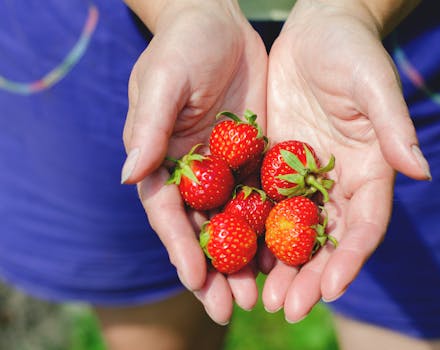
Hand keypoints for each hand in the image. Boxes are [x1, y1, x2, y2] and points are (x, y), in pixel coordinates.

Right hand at [121, 0, 267, 323]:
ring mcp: (226, 169)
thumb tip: (129, 176)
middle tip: (231, 308)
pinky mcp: (255, 159)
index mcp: (163, 160)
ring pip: (235, 224)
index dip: (181, 245)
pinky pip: (263, 200)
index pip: (169, 212)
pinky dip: (271, 229)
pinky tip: (286, 254)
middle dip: (215, 271)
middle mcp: (193, 173)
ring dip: (245, 261)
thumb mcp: (164, 81)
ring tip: (261, 295)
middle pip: (203, 230)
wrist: (219, 23)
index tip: (196, 278)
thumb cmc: (183, 47)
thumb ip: (149, 128)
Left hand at [261, 0, 429, 321]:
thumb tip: (421, 171)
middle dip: (309, 275)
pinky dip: (252, 232)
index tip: (330, 288)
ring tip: (260, 297)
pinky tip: (235, 254)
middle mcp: (338, 181)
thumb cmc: (351, 50)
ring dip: (278, 265)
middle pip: (326, 239)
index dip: (350, 257)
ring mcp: (304, 175)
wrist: (317, 29)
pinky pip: (263, 203)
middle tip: (287, 308)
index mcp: (369, 170)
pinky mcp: (274, 162)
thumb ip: (395, 127)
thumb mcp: (374, 85)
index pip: (364, 223)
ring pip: (293, 231)